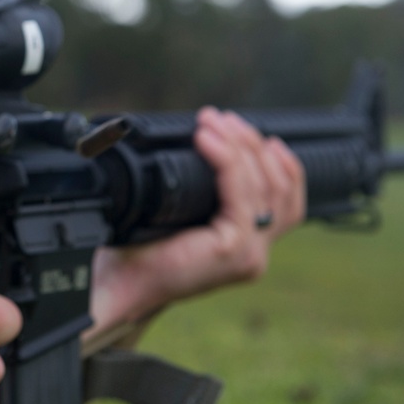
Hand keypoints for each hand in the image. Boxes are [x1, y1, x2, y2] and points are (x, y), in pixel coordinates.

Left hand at [87, 107, 305, 336]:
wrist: (117, 285)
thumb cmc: (138, 252)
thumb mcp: (178, 214)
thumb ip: (199, 188)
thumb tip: (204, 137)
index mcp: (245, 246)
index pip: (286, 200)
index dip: (275, 161)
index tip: (242, 129)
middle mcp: (255, 253)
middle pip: (278, 187)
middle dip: (253, 145)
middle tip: (221, 118)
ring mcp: (249, 253)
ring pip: (265, 187)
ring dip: (241, 146)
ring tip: (213, 122)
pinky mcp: (234, 250)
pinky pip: (241, 195)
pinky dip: (227, 161)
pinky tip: (207, 140)